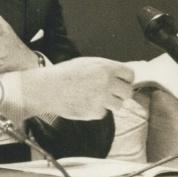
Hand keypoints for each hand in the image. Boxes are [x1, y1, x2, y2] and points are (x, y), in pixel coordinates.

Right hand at [18, 57, 133, 119]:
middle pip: (128, 92)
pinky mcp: (95, 112)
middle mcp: (106, 83)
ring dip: (110, 103)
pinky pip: (103, 113)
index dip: (127, 79)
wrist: (47, 89)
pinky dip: (96, 110)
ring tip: (96, 99)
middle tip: (113, 94)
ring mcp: (101, 98)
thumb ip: (106, 69)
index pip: (130, 75)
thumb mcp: (87, 63)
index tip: (124, 82)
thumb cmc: (65, 74)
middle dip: (122, 93)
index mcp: (106, 68)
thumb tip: (122, 75)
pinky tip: (85, 104)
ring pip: (119, 105)